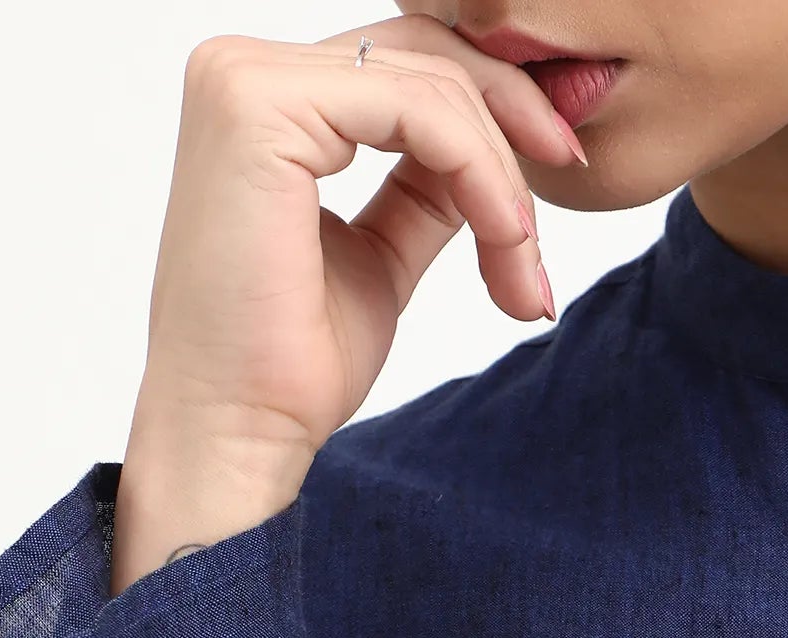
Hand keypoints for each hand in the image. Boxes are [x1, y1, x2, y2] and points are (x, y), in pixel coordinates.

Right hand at [112, 17, 584, 586]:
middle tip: (547, 231)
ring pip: (432, 88)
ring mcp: (244, 79)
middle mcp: (242, 70)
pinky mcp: (259, 104)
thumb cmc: (291, 366)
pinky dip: (482, 175)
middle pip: (422, 57)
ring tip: (522, 274)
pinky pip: (420, 112)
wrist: (240, 431)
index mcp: (262, 100)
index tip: (544, 200)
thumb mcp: (379, 257)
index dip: (493, 122)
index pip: (404, 71)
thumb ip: (423, 192)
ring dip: (503, 182)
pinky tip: (507, 241)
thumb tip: (488, 154)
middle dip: (512, 134)